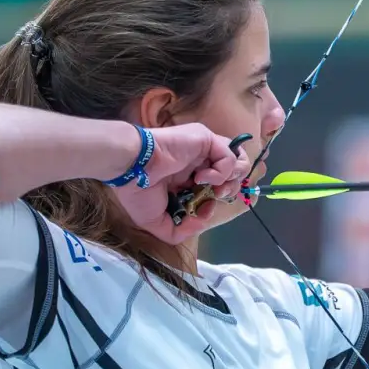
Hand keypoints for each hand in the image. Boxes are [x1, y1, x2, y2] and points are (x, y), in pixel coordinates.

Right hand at [111, 122, 247, 242]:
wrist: (131, 168)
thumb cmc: (138, 193)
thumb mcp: (157, 223)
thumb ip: (181, 230)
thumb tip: (203, 220)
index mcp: (187, 177)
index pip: (217, 186)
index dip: (217, 200)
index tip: (203, 209)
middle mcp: (198, 162)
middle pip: (233, 174)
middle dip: (229, 190)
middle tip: (213, 196)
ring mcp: (203, 149)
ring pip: (237, 161)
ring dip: (230, 179)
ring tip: (211, 186)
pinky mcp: (205, 139)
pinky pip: (229, 155)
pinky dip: (221, 171)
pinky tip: (201, 177)